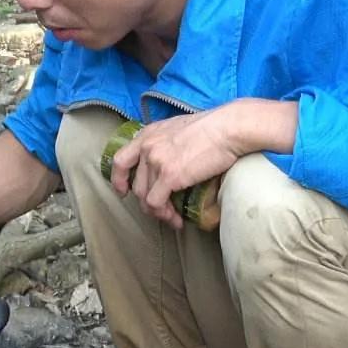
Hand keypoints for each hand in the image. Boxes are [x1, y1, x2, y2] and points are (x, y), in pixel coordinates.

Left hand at [109, 111, 243, 228]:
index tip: (124, 192)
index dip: (119, 180)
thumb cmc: (213, 127)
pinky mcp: (169, 175)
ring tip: (173, 218)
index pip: (121, 160)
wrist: (228, 128)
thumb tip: (170, 159)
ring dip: (159, 213)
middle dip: (147, 203)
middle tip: (163, 211)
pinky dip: (166, 215)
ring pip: (146, 198)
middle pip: (136, 185)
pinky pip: (157, 203)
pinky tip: (177, 219)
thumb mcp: (179, 129)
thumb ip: (167, 142)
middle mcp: (147, 147)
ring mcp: (156, 161)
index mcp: (148, 134)